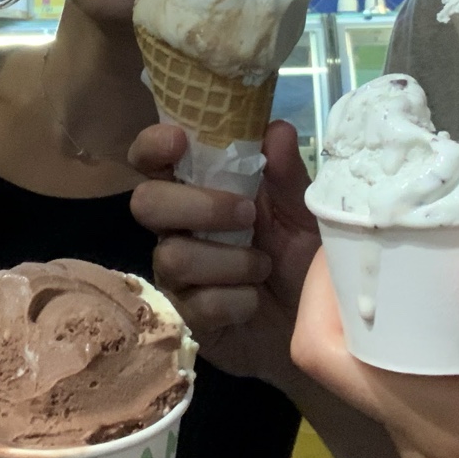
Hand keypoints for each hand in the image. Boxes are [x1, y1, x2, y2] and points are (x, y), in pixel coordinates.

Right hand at [129, 119, 319, 384]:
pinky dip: (238, 300)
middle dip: (198, 206)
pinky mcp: (184, 318)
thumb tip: (278, 130)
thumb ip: (287, 173)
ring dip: (231, 260)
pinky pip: (199, 304)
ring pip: (174, 257)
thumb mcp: (301, 211)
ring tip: (263, 266)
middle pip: (146, 203)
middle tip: (248, 215)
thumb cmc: (299, 257)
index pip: (150, 159)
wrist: (312, 327)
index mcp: (196, 190)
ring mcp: (174, 276)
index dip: (153, 145)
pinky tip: (255, 300)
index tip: (179, 141)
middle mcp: (175, 229)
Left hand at [291, 156, 458, 457]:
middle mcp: (436, 439)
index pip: (331, 348)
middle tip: (432, 181)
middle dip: (387, 247)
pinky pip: (440, 348)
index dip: (332, 272)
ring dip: (431, 260)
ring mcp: (454, 437)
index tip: (373, 203)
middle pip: (357, 330)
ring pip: (399, 333)